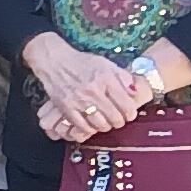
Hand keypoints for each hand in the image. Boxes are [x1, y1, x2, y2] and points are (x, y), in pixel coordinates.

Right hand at [24, 35, 150, 143]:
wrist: (55, 61)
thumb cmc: (82, 63)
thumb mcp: (106, 64)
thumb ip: (123, 77)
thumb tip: (135, 93)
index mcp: (106, 79)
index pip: (127, 105)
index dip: (131, 113)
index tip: (129, 114)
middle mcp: (94, 91)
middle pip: (115, 118)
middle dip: (120, 121)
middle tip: (118, 119)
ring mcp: (79, 101)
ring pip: (100, 125)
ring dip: (106, 126)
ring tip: (106, 122)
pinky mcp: (66, 108)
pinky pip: (83, 126)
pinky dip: (90, 129)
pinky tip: (91, 125)